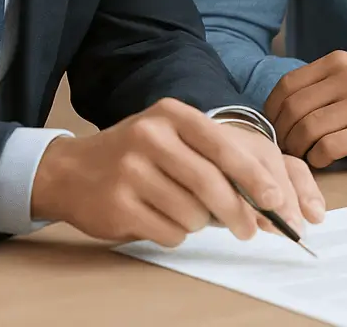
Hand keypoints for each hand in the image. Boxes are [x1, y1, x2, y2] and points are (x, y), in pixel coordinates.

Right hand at [31, 98, 325, 246]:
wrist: (71, 171)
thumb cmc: (136, 154)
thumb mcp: (172, 137)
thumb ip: (211, 157)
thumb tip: (260, 195)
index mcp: (172, 114)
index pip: (223, 145)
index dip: (253, 175)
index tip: (275, 199)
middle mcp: (151, 136)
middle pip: (210, 182)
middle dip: (238, 211)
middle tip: (250, 229)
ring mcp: (131, 170)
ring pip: (191, 212)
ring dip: (200, 223)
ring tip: (187, 214)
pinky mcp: (118, 205)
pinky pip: (168, 231)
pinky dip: (175, 233)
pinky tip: (160, 219)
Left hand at [265, 51, 346, 167]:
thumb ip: (321, 87)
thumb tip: (278, 111)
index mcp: (338, 62)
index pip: (287, 85)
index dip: (272, 111)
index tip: (273, 129)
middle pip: (294, 108)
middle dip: (283, 134)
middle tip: (285, 149)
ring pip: (308, 128)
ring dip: (298, 149)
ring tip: (303, 156)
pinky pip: (328, 147)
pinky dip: (318, 158)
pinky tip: (323, 160)